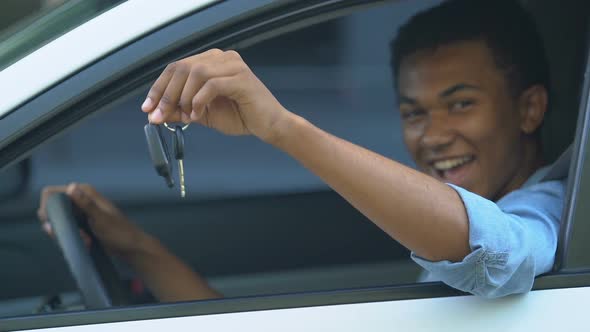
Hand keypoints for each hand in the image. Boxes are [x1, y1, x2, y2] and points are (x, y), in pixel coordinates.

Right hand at [38, 183, 151, 259]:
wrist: (131, 247)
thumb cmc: (120, 232)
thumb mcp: (101, 219)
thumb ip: (86, 204)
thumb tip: (72, 187)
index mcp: (84, 192)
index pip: (51, 193)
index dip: (48, 207)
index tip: (54, 223)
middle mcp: (79, 199)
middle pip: (52, 209)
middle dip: (59, 225)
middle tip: (78, 235)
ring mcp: (79, 212)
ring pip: (59, 221)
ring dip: (67, 234)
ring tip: (86, 240)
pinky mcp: (80, 224)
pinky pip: (66, 230)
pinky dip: (73, 238)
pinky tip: (87, 244)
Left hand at [141, 49, 291, 143]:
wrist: (269, 126)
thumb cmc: (241, 117)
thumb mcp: (201, 114)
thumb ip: (179, 111)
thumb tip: (154, 114)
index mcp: (211, 61)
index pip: (177, 68)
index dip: (159, 88)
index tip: (147, 108)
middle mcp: (221, 57)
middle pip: (183, 68)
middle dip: (167, 94)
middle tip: (160, 115)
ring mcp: (233, 65)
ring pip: (196, 73)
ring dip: (184, 97)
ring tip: (187, 117)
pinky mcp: (241, 78)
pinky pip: (212, 85)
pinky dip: (199, 101)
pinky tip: (198, 115)